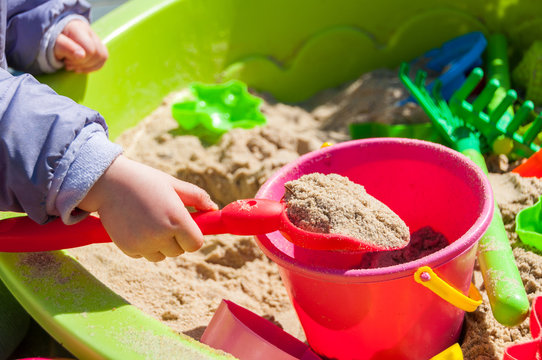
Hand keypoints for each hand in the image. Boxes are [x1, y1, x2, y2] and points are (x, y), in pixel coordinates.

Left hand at [54, 19, 108, 72]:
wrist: (56, 35)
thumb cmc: (54, 39)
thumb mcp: (54, 44)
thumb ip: (66, 47)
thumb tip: (82, 55)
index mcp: (78, 29)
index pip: (90, 50)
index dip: (80, 60)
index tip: (66, 61)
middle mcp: (90, 32)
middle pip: (98, 54)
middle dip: (83, 64)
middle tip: (68, 64)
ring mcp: (96, 39)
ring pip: (103, 57)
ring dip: (88, 66)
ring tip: (74, 66)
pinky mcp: (99, 46)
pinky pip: (103, 59)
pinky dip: (93, 67)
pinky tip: (82, 67)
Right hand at [78, 156, 217, 261]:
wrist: (108, 182)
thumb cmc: (145, 180)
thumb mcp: (173, 184)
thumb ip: (197, 197)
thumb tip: (214, 209)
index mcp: (176, 219)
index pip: (196, 244)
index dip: (192, 236)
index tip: (186, 225)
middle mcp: (161, 235)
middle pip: (179, 251)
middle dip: (176, 239)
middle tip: (164, 218)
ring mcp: (143, 244)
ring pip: (161, 256)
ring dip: (160, 245)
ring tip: (149, 221)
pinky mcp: (128, 249)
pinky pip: (143, 255)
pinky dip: (143, 246)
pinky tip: (135, 225)